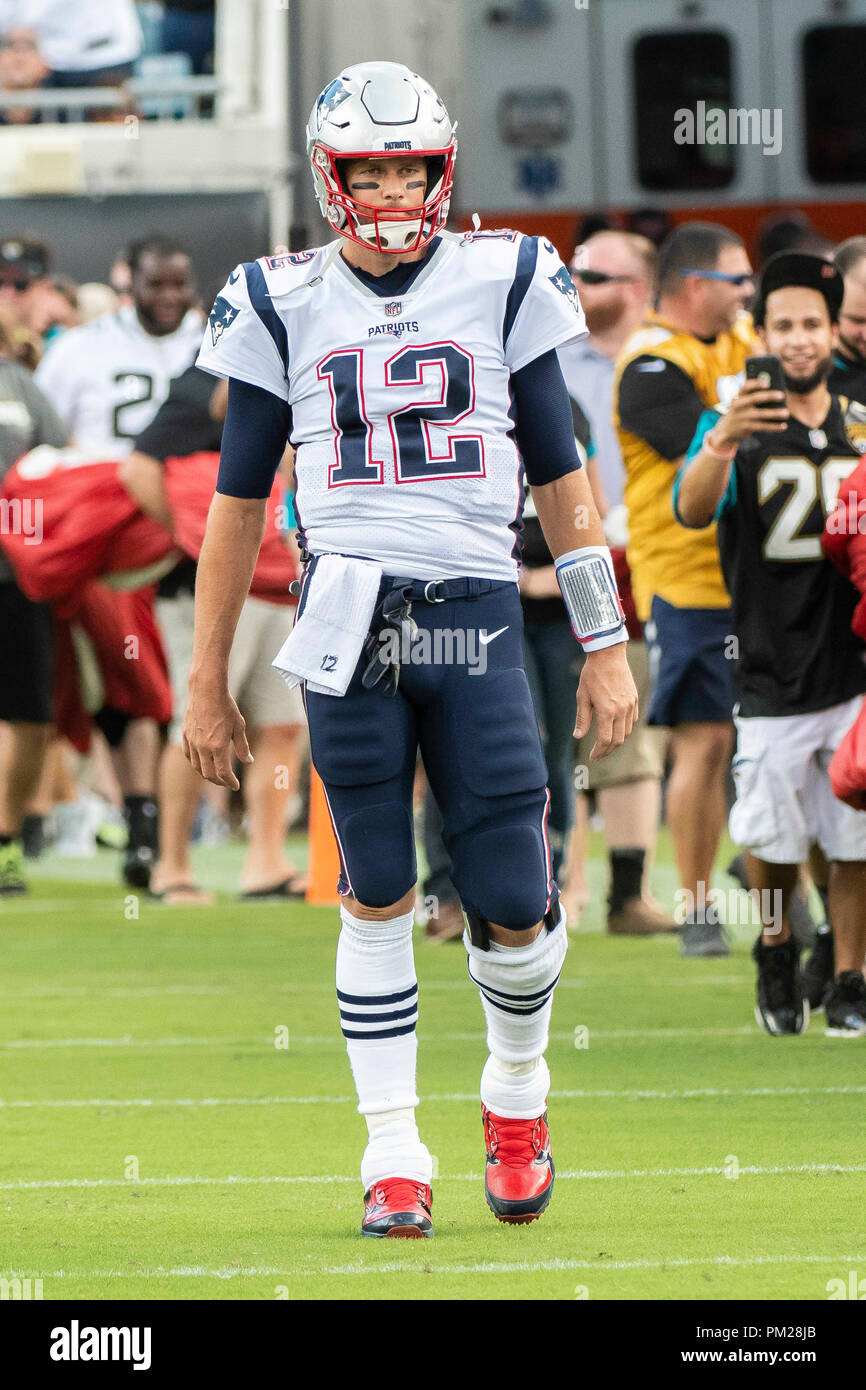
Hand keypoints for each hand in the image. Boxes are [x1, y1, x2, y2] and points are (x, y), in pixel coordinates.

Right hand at [183, 678, 252, 788]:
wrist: (206, 690)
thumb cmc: (226, 706)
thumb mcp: (239, 726)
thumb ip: (242, 746)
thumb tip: (248, 761)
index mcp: (218, 747)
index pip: (223, 773)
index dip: (230, 782)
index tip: (235, 785)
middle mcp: (203, 747)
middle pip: (209, 774)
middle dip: (219, 781)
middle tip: (227, 782)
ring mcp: (192, 742)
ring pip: (197, 766)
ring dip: (206, 773)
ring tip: (215, 774)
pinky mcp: (185, 735)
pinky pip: (189, 755)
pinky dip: (195, 762)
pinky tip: (202, 762)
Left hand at [573, 643, 637, 758]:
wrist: (608, 655)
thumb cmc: (592, 674)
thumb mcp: (582, 697)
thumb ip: (582, 719)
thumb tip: (577, 736)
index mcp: (607, 711)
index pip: (605, 740)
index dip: (599, 752)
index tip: (592, 757)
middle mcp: (621, 710)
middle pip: (618, 740)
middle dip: (607, 751)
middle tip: (598, 755)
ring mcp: (630, 705)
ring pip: (627, 732)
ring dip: (617, 741)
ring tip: (606, 743)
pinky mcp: (635, 699)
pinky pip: (632, 720)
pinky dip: (625, 728)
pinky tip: (616, 728)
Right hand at [712, 378, 787, 448]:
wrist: (727, 429)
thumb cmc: (742, 411)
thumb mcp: (743, 402)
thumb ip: (755, 395)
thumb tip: (776, 393)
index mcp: (738, 396)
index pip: (746, 387)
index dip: (756, 383)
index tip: (767, 382)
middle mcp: (738, 405)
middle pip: (754, 398)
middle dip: (769, 396)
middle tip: (782, 395)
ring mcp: (742, 417)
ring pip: (760, 415)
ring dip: (774, 414)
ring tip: (786, 413)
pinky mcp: (745, 428)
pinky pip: (762, 427)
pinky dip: (774, 427)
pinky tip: (783, 425)